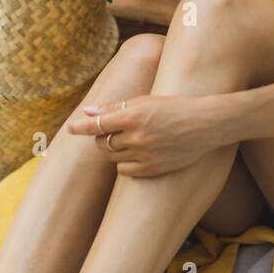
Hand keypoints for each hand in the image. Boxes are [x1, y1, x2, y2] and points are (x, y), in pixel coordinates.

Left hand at [64, 94, 223, 176]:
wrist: (204, 125)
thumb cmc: (173, 107)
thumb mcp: (145, 101)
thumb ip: (114, 108)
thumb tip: (88, 112)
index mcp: (133, 116)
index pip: (96, 124)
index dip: (79, 127)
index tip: (69, 128)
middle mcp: (136, 137)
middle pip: (102, 143)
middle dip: (101, 137)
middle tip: (112, 131)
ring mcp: (144, 156)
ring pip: (112, 158)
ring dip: (113, 150)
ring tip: (128, 141)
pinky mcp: (152, 170)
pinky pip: (125, 171)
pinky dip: (125, 163)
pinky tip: (136, 154)